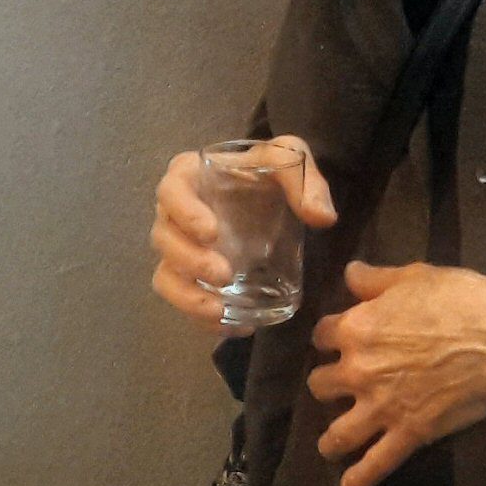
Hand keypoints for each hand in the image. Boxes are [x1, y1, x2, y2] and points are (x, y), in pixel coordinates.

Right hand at [149, 137, 336, 334]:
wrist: (267, 194)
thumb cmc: (269, 171)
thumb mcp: (291, 159)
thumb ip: (305, 181)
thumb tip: (321, 217)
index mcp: (190, 176)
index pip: (171, 190)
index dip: (184, 212)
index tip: (212, 232)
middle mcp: (175, 214)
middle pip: (164, 239)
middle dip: (189, 261)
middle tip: (225, 274)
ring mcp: (182, 249)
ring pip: (166, 277)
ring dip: (188, 297)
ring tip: (221, 311)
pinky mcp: (192, 277)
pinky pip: (184, 302)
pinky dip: (202, 319)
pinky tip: (235, 325)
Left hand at [307, 261, 485, 485]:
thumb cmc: (462, 300)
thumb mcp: (415, 277)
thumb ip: (376, 280)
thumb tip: (349, 273)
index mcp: (357, 329)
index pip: (323, 336)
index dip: (329, 338)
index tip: (336, 342)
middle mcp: (359, 371)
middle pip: (320, 385)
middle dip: (326, 386)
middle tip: (337, 389)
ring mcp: (382, 407)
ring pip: (339, 433)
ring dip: (330, 441)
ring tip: (330, 446)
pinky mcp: (409, 434)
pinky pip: (377, 463)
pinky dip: (361, 478)